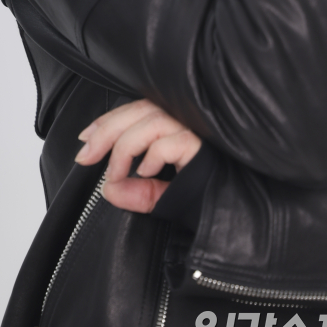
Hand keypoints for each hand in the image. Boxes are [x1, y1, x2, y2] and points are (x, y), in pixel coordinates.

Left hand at [74, 99, 201, 212]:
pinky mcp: (206, 145)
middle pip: (143, 108)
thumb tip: (109, 191)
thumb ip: (140, 194)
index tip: (85, 139)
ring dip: (125, 145)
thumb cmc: (212, 200)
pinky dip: (152, 154)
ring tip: (114, 173)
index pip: (141, 109)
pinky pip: (171, 141)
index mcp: (182, 126)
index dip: (110, 120)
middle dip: (108, 129)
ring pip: (154, 120)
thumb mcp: (167, 198)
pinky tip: (145, 171)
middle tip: (85, 155)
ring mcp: (200, 131)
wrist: (241, 218)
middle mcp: (192, 122)